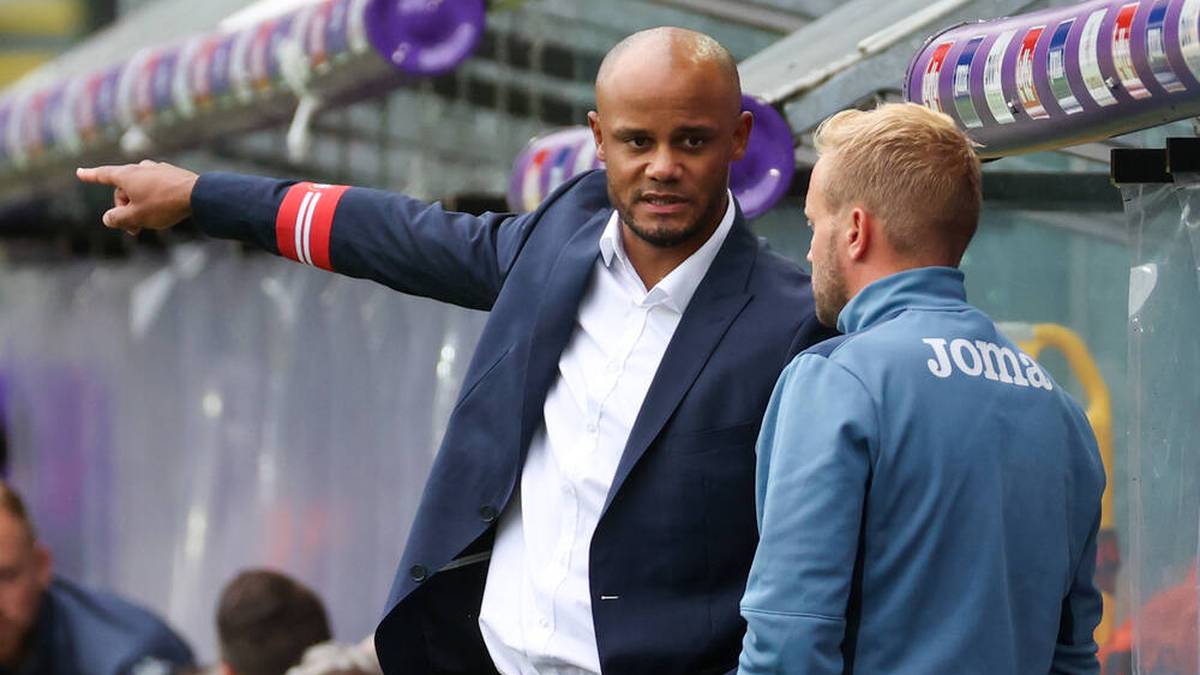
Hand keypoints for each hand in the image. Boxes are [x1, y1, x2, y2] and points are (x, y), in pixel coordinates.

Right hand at [76, 160, 198, 235]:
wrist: (199, 195)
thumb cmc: (164, 204)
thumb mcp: (136, 216)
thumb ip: (117, 219)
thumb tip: (108, 218)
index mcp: (127, 175)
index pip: (103, 175)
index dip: (90, 176)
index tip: (80, 172)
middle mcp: (141, 168)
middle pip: (124, 191)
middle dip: (125, 210)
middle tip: (134, 230)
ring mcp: (158, 169)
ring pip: (141, 191)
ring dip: (140, 208)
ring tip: (150, 223)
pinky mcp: (172, 175)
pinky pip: (156, 189)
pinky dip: (154, 201)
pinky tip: (165, 211)